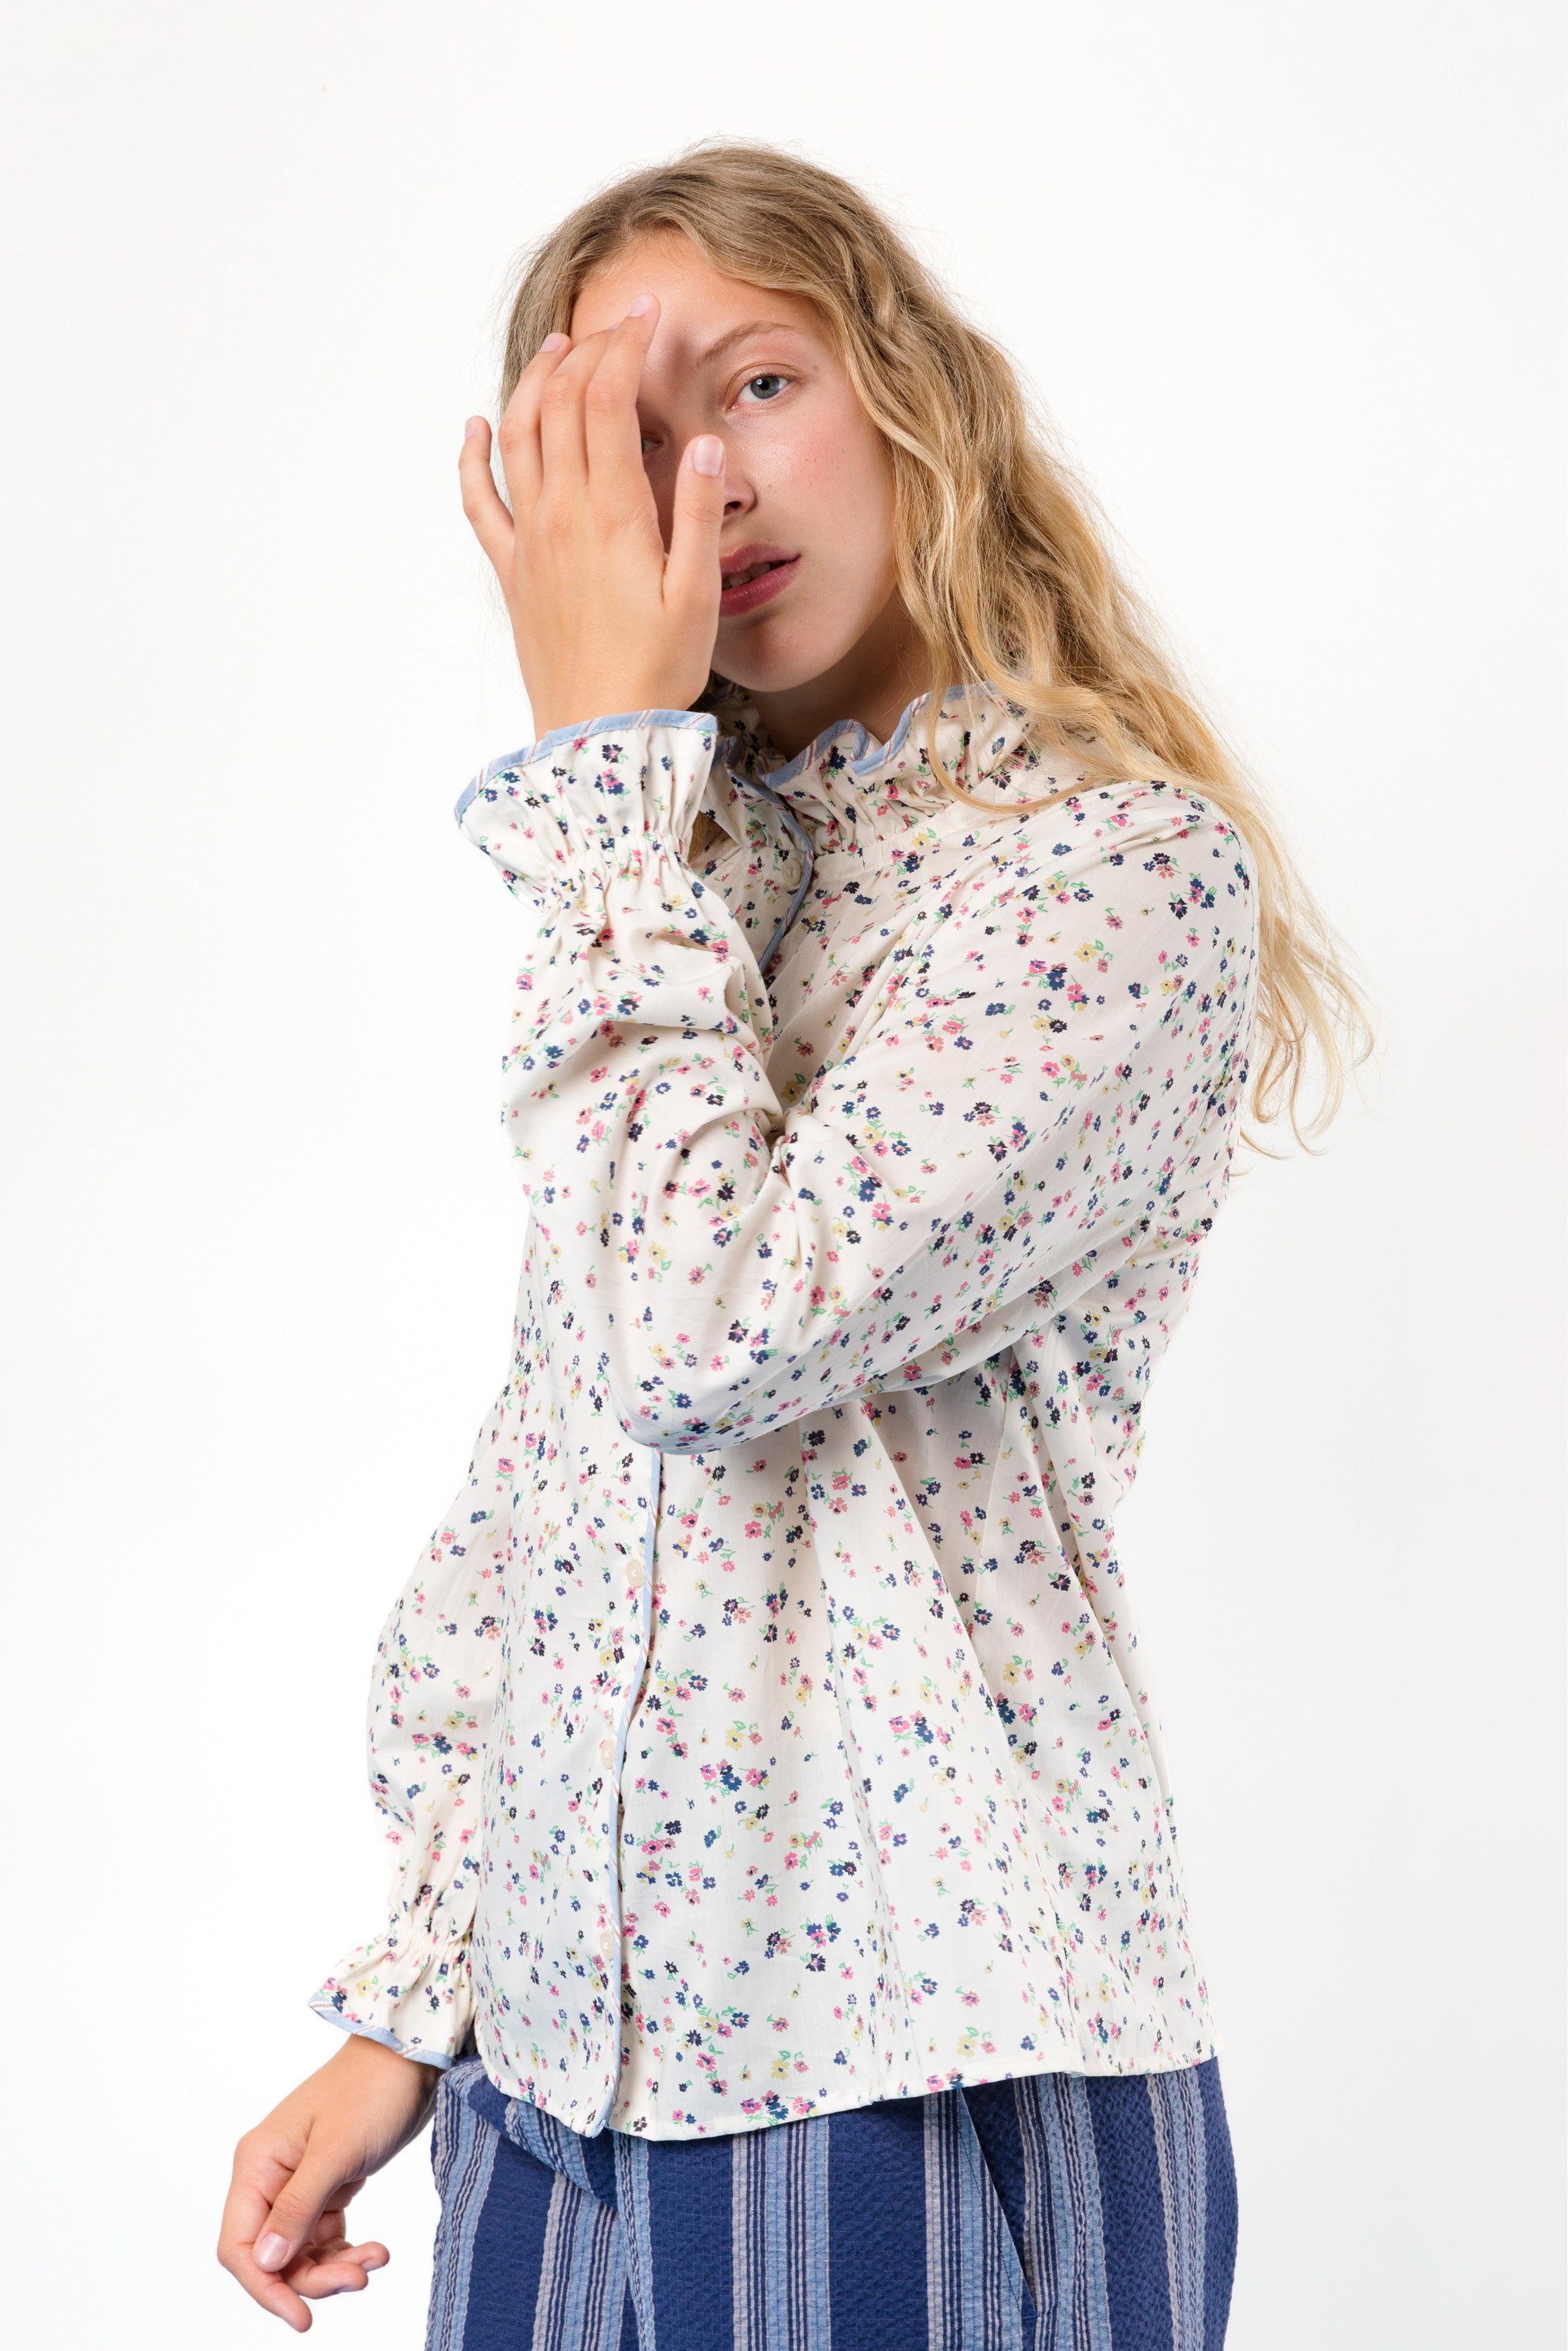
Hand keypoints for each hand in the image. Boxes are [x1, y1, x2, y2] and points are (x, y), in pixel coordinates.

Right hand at [218, 2033, 438, 2332]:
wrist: (411, 2058)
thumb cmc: (371, 2090)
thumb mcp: (336, 2151)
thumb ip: (298, 2207)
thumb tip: (265, 2263)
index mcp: (257, 2164)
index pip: (239, 2247)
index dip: (264, 2288)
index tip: (300, 2317)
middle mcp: (269, 2178)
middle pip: (273, 2256)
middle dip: (312, 2278)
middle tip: (357, 2280)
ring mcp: (298, 2184)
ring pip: (301, 2252)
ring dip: (335, 2266)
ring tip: (375, 2261)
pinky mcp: (327, 2186)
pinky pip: (325, 2237)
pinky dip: (348, 2250)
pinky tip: (377, 2250)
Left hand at [458, 295, 726, 737]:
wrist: (598, 733)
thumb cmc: (656, 672)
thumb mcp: (697, 595)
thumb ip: (694, 515)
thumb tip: (701, 446)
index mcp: (610, 513)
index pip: (607, 399)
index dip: (624, 346)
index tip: (645, 317)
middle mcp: (560, 514)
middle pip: (561, 402)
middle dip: (588, 351)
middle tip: (615, 329)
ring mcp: (529, 539)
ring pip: (519, 435)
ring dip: (534, 381)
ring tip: (556, 348)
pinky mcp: (511, 569)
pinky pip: (479, 500)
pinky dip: (474, 455)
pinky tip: (477, 427)